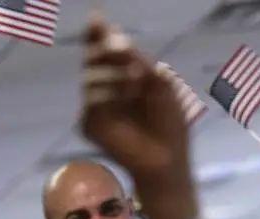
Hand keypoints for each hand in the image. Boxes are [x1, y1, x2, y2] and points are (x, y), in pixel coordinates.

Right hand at [80, 16, 195, 218]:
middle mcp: (107, 89)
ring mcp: (96, 108)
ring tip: (135, 84)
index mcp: (124, 77)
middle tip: (119, 48)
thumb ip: (136, 61)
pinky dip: (106, 98)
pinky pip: (90, 103)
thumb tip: (115, 38)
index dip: (99, 34)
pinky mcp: (90, 126)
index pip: (105, 50)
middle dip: (105, 51)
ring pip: (91, 78)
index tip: (96, 17)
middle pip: (93, 59)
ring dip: (113, 75)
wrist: (166, 159)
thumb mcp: (160, 84)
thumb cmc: (169, 124)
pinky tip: (124, 105)